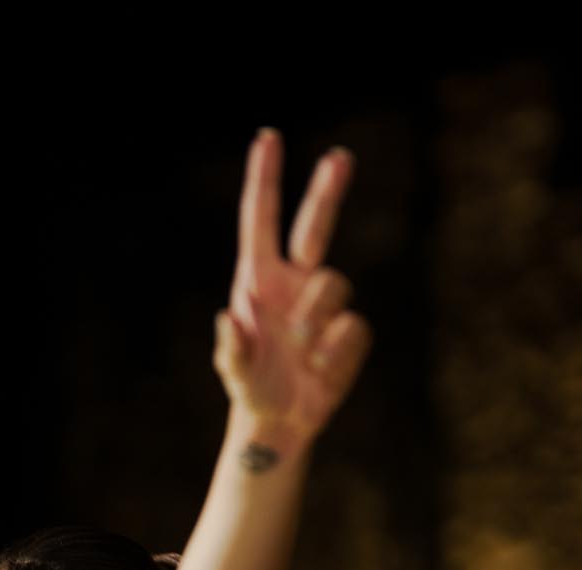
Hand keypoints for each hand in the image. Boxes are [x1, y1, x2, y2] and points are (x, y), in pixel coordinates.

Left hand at [214, 128, 371, 444]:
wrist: (281, 421)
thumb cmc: (251, 388)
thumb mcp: (234, 372)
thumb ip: (231, 349)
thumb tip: (228, 320)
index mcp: (259, 280)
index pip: (262, 220)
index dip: (265, 179)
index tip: (268, 138)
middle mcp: (294, 282)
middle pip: (315, 225)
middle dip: (327, 191)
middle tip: (339, 156)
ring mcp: (324, 305)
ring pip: (336, 284)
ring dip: (317, 318)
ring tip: (302, 352)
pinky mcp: (349, 331)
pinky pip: (353, 327)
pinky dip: (336, 353)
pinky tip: (320, 373)